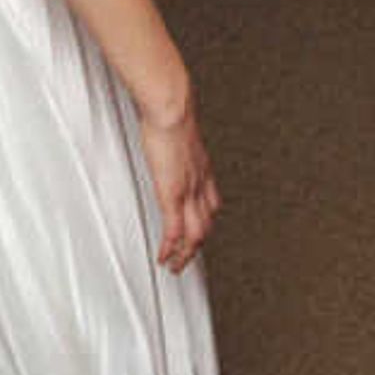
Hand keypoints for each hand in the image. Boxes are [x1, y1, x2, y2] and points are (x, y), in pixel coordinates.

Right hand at [136, 103, 219, 270]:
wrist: (171, 107)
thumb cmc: (170, 109)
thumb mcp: (177, 128)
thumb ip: (174, 137)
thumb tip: (165, 130)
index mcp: (202, 169)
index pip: (211, 204)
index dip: (205, 221)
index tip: (197, 230)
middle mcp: (200, 184)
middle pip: (206, 225)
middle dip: (197, 246)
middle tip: (187, 258)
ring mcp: (188, 192)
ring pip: (195, 234)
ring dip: (185, 254)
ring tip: (175, 266)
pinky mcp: (172, 194)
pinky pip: (174, 230)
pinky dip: (170, 248)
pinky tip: (163, 256)